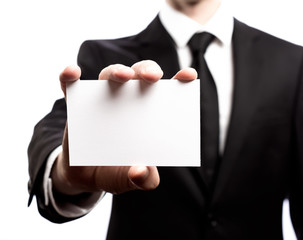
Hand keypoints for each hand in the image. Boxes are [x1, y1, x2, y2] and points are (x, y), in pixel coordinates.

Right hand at [52, 60, 196, 194]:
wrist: (85, 175)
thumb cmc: (115, 171)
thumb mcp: (129, 179)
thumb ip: (141, 179)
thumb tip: (142, 172)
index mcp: (149, 113)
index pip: (167, 91)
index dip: (180, 81)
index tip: (189, 76)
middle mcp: (128, 100)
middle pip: (140, 75)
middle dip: (148, 70)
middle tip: (152, 78)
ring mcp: (102, 99)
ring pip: (110, 74)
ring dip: (117, 71)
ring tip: (123, 77)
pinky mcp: (77, 103)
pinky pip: (72, 86)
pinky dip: (70, 77)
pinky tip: (72, 74)